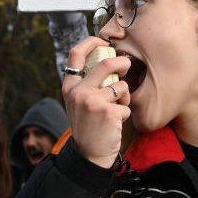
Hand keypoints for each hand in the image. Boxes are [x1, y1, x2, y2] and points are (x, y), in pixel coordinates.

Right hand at [62, 37, 130, 168]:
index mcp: (69, 87)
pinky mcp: (108, 112)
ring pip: (121, 86)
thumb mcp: (79, 102)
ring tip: (117, 108)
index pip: (76, 54)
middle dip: (122, 62)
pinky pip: (126, 105)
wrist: (89, 155)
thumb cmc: (88, 126)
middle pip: (106, 64)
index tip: (103, 42)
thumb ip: (87, 84)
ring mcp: (92, 102)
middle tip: (127, 65)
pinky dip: (125, 113)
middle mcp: (78, 92)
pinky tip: (116, 123)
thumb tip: (106, 60)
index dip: (91, 42)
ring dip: (125, 97)